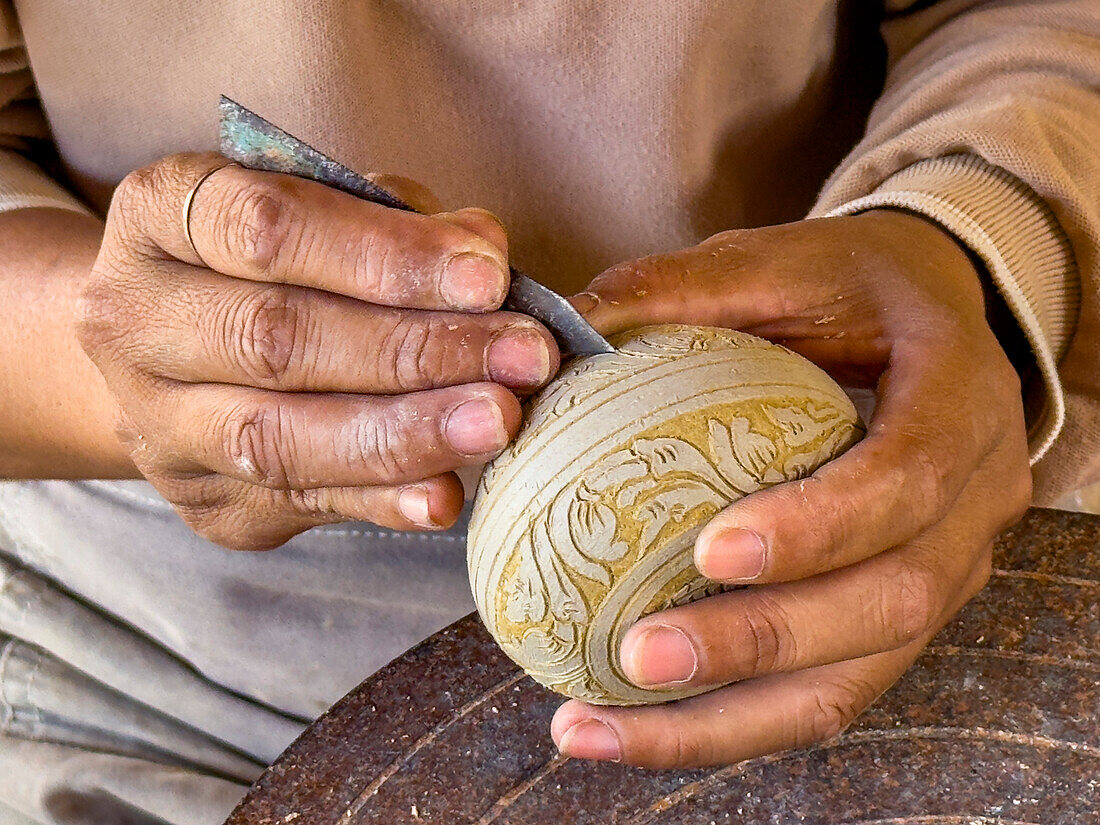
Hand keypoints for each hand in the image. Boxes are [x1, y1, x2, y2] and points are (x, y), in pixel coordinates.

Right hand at [77, 153, 557, 549]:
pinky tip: (444, 493)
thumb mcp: (318, 209)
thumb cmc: (270, 263)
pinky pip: (299, 503)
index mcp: (158, 217)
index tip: (488, 274)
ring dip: (404, 432)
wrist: (173, 353)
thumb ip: (394, 222)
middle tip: (524, 356)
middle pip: (276, 340)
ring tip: (499, 421)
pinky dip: (379, 500)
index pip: (264, 229)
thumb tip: (482, 249)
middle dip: (416, 350)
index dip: (383, 255)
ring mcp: (159, 423)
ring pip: (279, 437)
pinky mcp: (204, 499)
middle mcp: (134, 320)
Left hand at [551, 210, 1030, 766]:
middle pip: (892, 601)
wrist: (930, 320)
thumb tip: (556, 333)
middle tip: (638, 655)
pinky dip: (729, 723)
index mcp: (960, 399)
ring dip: (728, 720)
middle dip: (764, 643)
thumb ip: (677, 290)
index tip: (710, 553)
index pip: (910, 477)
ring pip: (858, 677)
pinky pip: (826, 692)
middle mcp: (975, 501)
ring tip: (604, 727)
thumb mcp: (775, 263)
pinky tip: (634, 727)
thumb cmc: (850, 288)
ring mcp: (946, 570)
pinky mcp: (899, 617)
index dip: (822, 526)